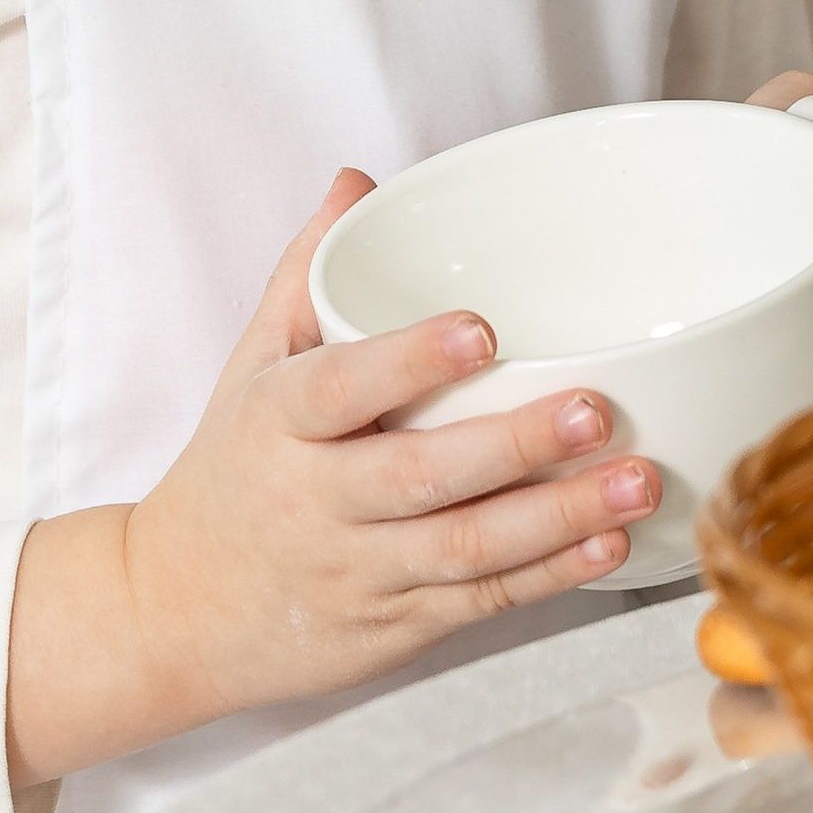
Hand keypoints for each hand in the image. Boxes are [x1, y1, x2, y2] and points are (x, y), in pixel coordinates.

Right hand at [5, 171, 659, 787]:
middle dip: (514, 448)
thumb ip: (306, 274)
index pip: (341, 388)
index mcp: (279, 423)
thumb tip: (358, 183)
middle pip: (421, 479)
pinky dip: (550, 576)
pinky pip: (479, 602)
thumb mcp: (250, 367)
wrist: (174, 614)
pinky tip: (610, 545)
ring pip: (465, 550)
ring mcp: (357, 573)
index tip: (482, 330)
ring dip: (559, 518)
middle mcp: (316, 502)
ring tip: (638, 481)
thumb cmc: (230, 472)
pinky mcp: (393, 629)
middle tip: (596, 411)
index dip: (410, 361)